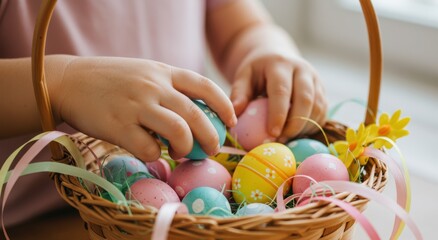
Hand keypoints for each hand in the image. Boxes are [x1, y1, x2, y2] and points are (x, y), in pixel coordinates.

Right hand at [48, 56, 236, 161]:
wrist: (69, 81)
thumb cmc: (110, 80)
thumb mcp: (144, 73)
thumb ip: (168, 87)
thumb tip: (196, 114)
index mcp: (163, 71)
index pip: (204, 85)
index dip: (224, 105)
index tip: (231, 121)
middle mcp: (153, 86)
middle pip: (196, 114)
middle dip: (211, 136)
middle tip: (211, 149)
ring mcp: (136, 105)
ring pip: (178, 130)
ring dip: (185, 147)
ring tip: (181, 154)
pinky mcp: (118, 125)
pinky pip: (148, 148)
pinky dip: (155, 156)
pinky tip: (150, 153)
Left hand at [229, 51, 326, 141]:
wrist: (276, 57)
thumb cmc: (257, 72)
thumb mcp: (244, 77)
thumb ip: (239, 94)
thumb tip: (235, 118)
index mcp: (280, 64)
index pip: (281, 91)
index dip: (278, 114)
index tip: (271, 134)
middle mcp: (302, 69)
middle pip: (305, 99)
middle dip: (294, 124)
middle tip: (281, 141)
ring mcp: (316, 80)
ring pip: (317, 107)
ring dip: (304, 127)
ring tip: (286, 139)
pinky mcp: (322, 91)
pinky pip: (322, 112)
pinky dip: (311, 126)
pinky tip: (296, 134)